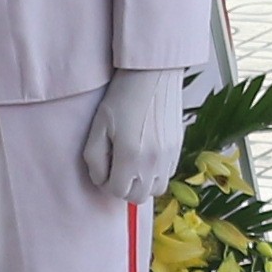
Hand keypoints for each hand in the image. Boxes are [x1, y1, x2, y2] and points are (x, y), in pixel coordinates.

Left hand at [81, 64, 185, 205]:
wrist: (153, 74)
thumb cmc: (122, 96)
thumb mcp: (98, 126)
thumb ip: (94, 158)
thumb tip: (100, 179)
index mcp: (129, 157)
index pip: (117, 192)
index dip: (106, 184)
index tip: (103, 168)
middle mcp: (152, 162)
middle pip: (138, 197)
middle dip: (124, 188)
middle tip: (116, 168)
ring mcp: (168, 156)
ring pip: (156, 189)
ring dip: (142, 184)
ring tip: (133, 164)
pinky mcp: (177, 147)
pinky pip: (168, 174)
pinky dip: (156, 172)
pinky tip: (146, 154)